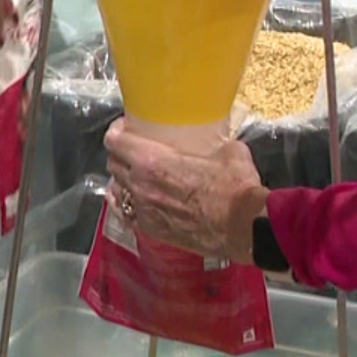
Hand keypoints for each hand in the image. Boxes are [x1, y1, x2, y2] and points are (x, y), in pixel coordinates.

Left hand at [103, 120, 265, 264]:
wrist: (243, 227)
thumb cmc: (235, 186)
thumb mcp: (228, 151)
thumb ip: (213, 145)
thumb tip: (217, 145)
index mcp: (152, 161)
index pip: (116, 141)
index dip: (117, 130)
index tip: (125, 127)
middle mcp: (139, 185)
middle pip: (113, 163)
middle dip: (119, 153)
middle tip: (133, 149)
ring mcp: (143, 210)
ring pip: (116, 189)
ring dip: (122, 178)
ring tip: (133, 174)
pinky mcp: (150, 230)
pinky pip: (125, 213)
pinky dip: (126, 203)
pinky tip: (133, 199)